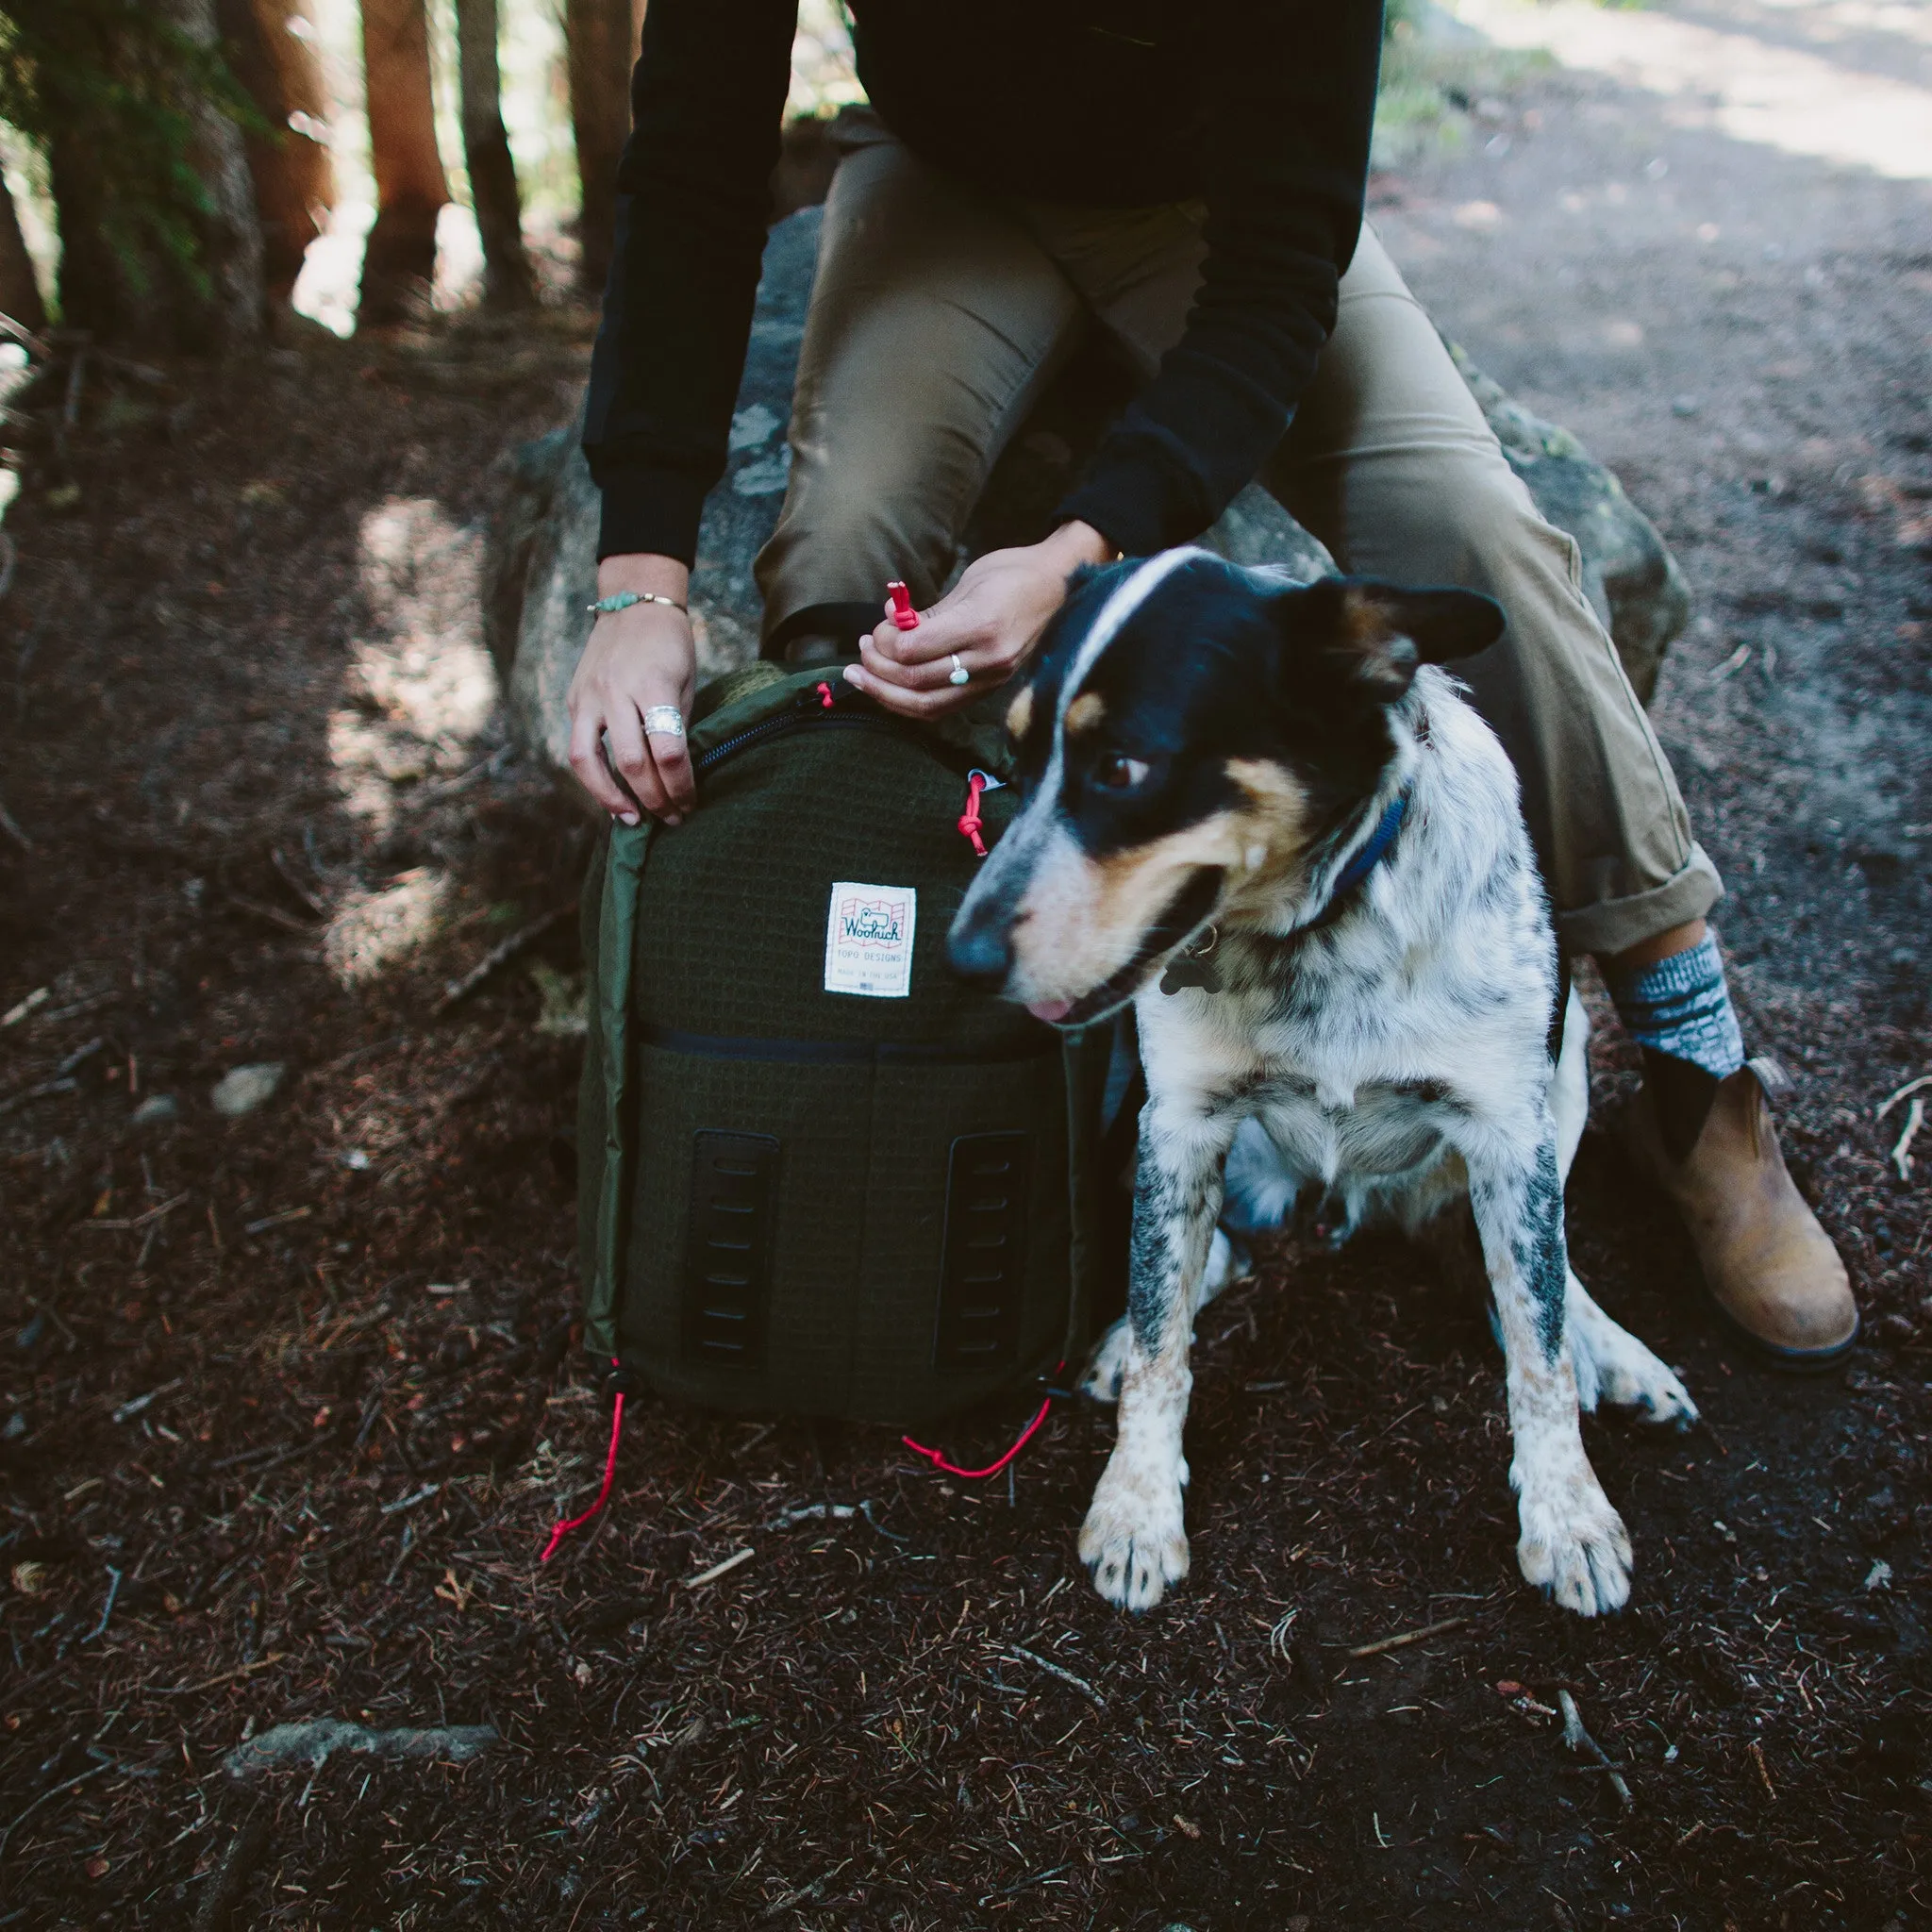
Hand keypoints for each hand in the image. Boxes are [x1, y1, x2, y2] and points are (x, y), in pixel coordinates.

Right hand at [567, 556, 695, 824]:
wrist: (633, 605)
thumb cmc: (670, 645)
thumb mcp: (686, 681)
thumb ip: (678, 725)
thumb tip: (678, 777)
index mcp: (653, 685)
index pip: (667, 750)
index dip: (681, 785)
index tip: (692, 803)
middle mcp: (615, 692)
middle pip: (632, 762)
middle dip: (655, 798)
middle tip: (674, 818)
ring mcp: (589, 697)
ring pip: (589, 761)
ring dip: (611, 798)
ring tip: (633, 820)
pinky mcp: (574, 701)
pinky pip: (578, 749)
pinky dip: (594, 778)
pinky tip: (612, 797)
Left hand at [843, 520, 1115, 718]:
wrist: (1061, 588)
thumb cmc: (1014, 573)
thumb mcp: (970, 581)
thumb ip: (930, 611)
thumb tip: (892, 623)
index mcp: (981, 625)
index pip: (914, 650)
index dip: (884, 643)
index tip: (876, 628)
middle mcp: (989, 659)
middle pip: (915, 681)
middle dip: (878, 670)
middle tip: (861, 651)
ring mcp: (992, 679)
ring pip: (926, 705)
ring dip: (886, 694)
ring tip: (863, 676)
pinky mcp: (991, 689)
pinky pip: (942, 708)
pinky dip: (909, 703)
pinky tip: (890, 690)